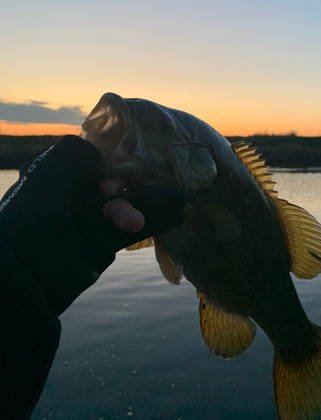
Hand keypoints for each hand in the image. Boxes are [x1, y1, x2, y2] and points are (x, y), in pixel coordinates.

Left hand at [0, 135, 186, 314]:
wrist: (24, 283)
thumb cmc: (31, 224)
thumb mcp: (48, 178)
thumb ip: (73, 154)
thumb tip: (102, 152)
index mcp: (61, 173)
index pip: (98, 156)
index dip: (118, 159)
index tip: (129, 166)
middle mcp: (77, 193)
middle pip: (119, 179)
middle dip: (141, 180)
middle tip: (165, 184)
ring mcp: (91, 219)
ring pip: (129, 204)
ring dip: (154, 201)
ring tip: (181, 199)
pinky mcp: (103, 243)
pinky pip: (132, 229)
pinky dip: (152, 222)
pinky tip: (174, 216)